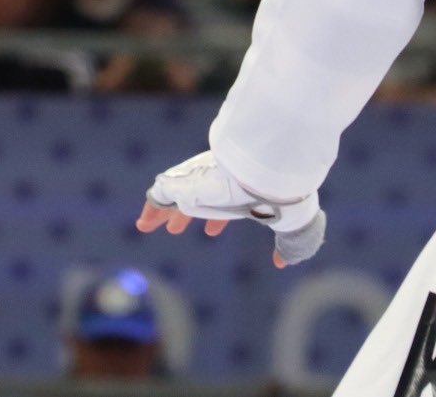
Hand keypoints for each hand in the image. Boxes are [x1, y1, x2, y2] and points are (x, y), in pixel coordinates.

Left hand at [137, 150, 325, 268]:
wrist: (270, 174)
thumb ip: (289, 246)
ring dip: (162, 214)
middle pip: (196, 201)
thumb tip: (283, 262)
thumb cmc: (286, 200)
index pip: (225, 206)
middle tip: (174, 230)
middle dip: (185, 216)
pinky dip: (151, 208)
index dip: (217, 220)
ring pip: (176, 198)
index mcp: (243, 193)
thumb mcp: (292, 227)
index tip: (211, 233)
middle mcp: (220, 184)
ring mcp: (202, 180)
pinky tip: (143, 222)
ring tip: (147, 227)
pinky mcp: (185, 180)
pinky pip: (161, 194)